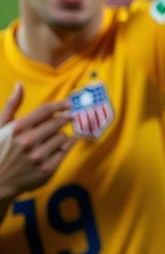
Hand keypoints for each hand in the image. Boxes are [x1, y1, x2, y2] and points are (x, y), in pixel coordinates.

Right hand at [0, 85, 73, 200]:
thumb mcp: (1, 127)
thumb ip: (11, 105)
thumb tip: (19, 84)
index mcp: (16, 129)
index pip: (46, 110)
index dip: (60, 105)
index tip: (68, 104)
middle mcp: (28, 142)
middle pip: (58, 122)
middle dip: (64, 119)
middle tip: (68, 118)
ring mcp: (38, 157)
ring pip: (63, 136)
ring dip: (60, 135)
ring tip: (53, 138)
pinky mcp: (47, 169)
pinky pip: (66, 151)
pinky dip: (66, 146)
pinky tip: (64, 144)